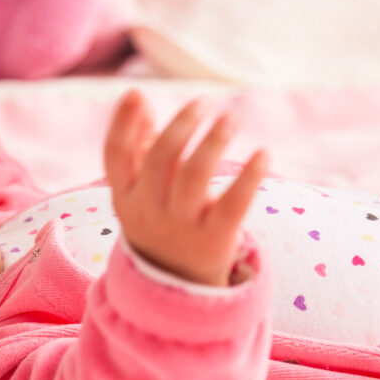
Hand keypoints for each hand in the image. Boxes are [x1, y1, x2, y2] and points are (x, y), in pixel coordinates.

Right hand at [104, 90, 267, 286]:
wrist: (176, 286)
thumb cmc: (159, 222)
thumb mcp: (139, 192)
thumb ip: (138, 147)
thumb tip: (136, 98)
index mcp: (124, 197)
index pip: (115, 157)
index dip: (122, 124)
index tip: (136, 93)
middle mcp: (148, 211)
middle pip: (160, 160)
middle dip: (180, 126)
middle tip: (202, 103)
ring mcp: (180, 227)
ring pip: (194, 176)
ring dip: (212, 141)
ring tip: (229, 118)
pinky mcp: (215, 240)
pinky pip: (234, 204)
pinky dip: (250, 177)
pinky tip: (264, 153)